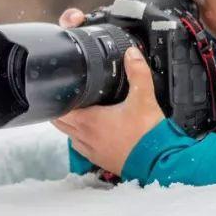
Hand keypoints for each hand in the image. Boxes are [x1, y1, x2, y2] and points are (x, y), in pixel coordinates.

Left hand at [52, 7, 164, 175]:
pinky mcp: (99, 159)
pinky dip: (80, 137)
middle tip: (65, 96)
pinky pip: (81, 147)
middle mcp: (85, 137)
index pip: (60, 110)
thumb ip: (137, 72)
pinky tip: (90, 130)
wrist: (157, 162)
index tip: (61, 87)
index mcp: (89, 121)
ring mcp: (91, 150)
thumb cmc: (146, 134)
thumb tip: (131, 53)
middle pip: (60, 123)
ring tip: (75, 110)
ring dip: (69, 124)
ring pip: (70, 135)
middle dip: (60, 109)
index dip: (58, 98)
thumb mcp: (144, 98)